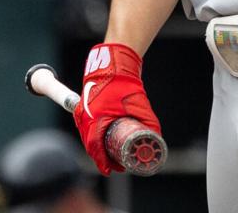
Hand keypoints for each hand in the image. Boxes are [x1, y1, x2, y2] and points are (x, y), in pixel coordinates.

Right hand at [73, 43, 161, 174]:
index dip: (103, 162)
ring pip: (88, 138)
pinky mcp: (82, 109)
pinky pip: (87, 130)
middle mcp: (84, 118)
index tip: (111, 170)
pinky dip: (94, 138)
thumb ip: (149, 122)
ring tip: (112, 157)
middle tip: (116, 166)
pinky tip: (104, 143)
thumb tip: (156, 137)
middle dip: (103, 158)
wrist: (113, 66)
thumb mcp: (139, 105)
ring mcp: (81, 113)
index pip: (96, 148)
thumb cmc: (124, 85)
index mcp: (95, 119)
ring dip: (98, 149)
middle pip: (91, 146)